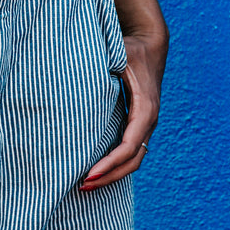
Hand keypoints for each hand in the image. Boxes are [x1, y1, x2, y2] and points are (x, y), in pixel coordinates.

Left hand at [80, 29, 166, 190]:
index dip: (110, 163)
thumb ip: (103, 66)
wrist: (151, 44)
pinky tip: (98, 168)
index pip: (128, 146)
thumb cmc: (131, 49)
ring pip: (134, 159)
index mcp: (145, 108)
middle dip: (109, 176)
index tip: (90, 174)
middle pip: (132, 160)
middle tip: (82, 185)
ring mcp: (146, 124)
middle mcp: (149, 121)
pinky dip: (116, 163)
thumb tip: (79, 75)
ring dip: (113, 173)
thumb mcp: (119, 55)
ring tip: (86, 183)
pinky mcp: (140, 123)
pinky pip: (131, 150)